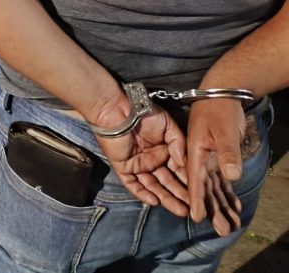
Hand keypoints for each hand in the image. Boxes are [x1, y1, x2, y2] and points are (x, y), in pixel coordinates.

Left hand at [91, 101, 189, 216]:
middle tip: (194, 209)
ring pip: (153, 186)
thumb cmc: (144, 113)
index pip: (179, 171)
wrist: (118, 109)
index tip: (202, 194)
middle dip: (180, 196)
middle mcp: (152, 160)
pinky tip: (154, 202)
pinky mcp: (123, 167)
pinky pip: (132, 184)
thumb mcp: (168, 125)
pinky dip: (142, 194)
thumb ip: (179, 143)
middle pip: (168, 182)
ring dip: (166, 199)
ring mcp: (137, 165)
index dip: (189, 182)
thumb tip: (185, 162)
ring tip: (180, 210)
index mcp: (164, 151)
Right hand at [187, 99, 246, 236]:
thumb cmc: (219, 110)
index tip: (197, 217)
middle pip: (204, 188)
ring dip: (221, 206)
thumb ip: (227, 153)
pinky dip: (226, 193)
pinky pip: (221, 180)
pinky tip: (233, 207)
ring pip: (213, 187)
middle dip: (213, 210)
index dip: (196, 199)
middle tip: (222, 231)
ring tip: (230, 225)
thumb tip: (231, 176)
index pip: (195, 180)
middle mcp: (198, 159)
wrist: (221, 93)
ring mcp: (207, 159)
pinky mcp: (217, 157)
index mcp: (194, 153)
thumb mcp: (224, 131)